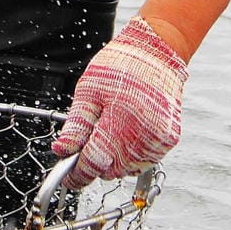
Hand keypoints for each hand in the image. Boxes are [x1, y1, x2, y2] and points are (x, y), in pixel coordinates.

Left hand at [53, 16, 187, 189]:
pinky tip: (127, 132)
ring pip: (127, 170)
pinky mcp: (170, 139)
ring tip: (111, 130)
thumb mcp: (89, 90)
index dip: (77, 175)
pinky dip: (131, 155)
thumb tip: (61, 151)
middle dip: (95, 163)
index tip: (68, 178)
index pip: (94, 163)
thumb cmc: (120, 65)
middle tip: (90, 140)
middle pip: (110, 171)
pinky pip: (144, 161)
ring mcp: (159, 139)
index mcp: (120, 120)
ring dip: (114, 160)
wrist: (158, 51)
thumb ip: (76, 125)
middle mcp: (144, 135)